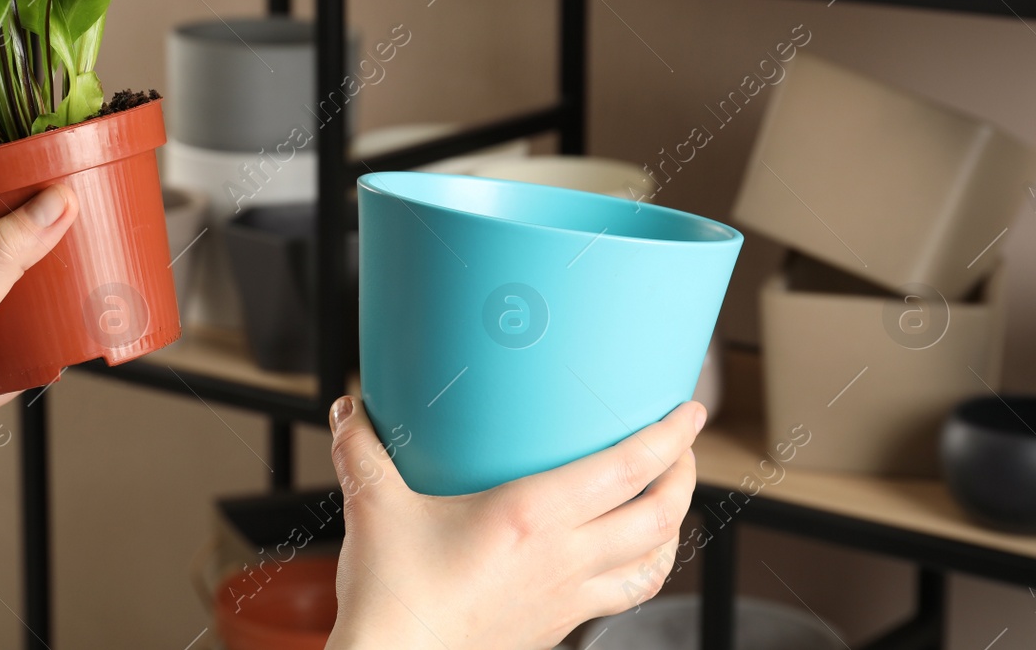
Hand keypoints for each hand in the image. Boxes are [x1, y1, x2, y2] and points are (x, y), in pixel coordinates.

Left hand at [0, 185, 79, 606]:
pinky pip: (20, 356)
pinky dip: (46, 345)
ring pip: (6, 308)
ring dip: (38, 293)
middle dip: (24, 242)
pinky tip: (74, 328)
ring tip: (79, 260)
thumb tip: (51, 202)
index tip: (29, 172)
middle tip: (67, 212)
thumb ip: (3, 257)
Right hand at [325, 397, 705, 649]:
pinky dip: (640, 570)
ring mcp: (565, 598)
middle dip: (683, 477)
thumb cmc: (394, 596)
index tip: (688, 411)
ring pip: (653, 565)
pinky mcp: (555, 627)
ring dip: (673, 530)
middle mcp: (563, 558)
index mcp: (532, 516)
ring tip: (667, 503)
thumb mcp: (374, 506)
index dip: (670, 438)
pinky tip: (621, 558)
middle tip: (682, 448)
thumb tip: (347, 408)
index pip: (627, 469)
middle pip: (660, 517)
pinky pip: (621, 597)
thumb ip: (362, 449)